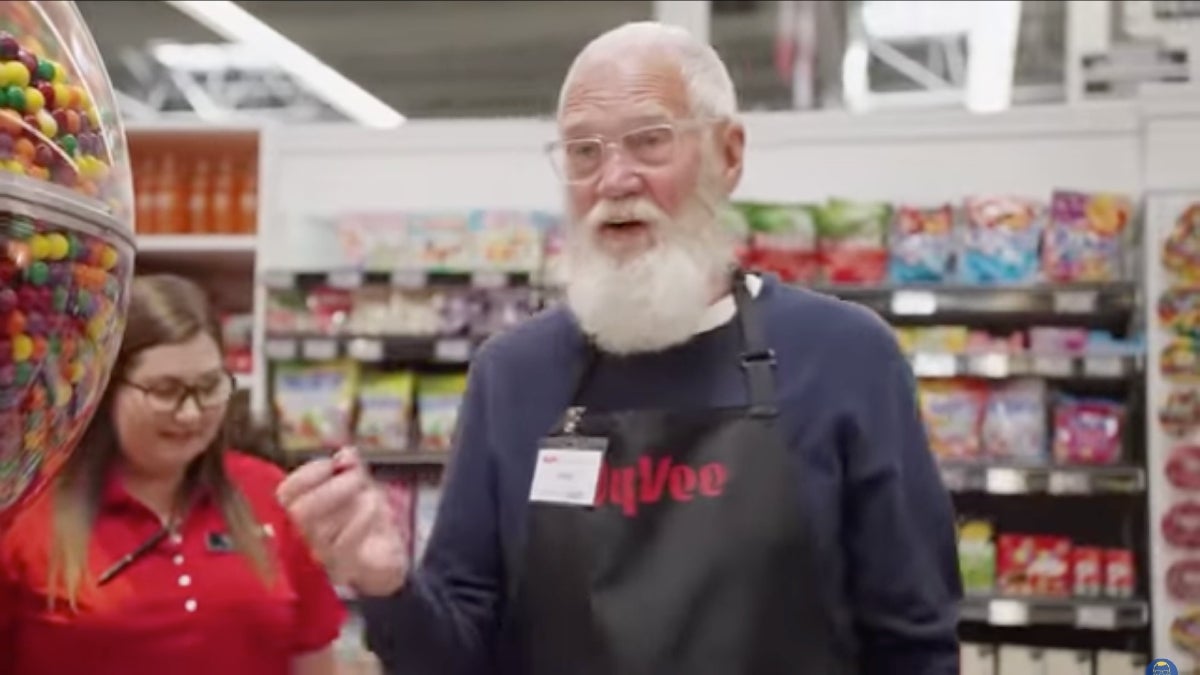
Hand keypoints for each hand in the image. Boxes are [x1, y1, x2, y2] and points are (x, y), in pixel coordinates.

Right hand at [277, 447, 408, 595]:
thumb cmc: (363, 517)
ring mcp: (320, 555)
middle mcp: (302, 536)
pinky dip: (363, 518)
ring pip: (324, 527)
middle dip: (334, 487)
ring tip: (371, 496)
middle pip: (300, 512)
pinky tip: (375, 507)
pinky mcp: (343, 567)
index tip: (335, 463)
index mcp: (297, 511)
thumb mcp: (359, 486)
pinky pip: (346, 543)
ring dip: (354, 502)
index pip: (286, 493)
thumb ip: (350, 468)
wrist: (384, 555)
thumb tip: (346, 454)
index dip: (310, 473)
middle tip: (358, 478)